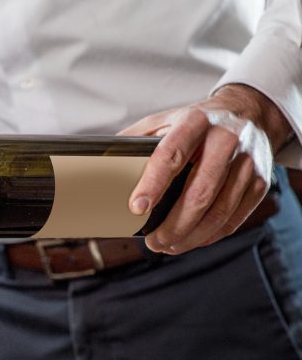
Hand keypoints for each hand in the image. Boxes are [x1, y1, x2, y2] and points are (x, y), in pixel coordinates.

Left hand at [120, 84, 286, 253]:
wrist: (247, 112)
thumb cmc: (195, 122)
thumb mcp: (163, 120)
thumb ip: (134, 139)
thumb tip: (99, 161)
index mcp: (195, 122)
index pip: (171, 155)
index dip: (153, 184)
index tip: (136, 209)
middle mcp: (226, 139)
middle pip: (200, 191)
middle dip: (174, 223)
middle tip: (153, 241)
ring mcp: (248, 160)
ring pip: (220, 209)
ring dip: (192, 235)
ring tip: (169, 246)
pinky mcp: (261, 179)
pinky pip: (236, 215)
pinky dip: (212, 234)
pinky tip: (193, 240)